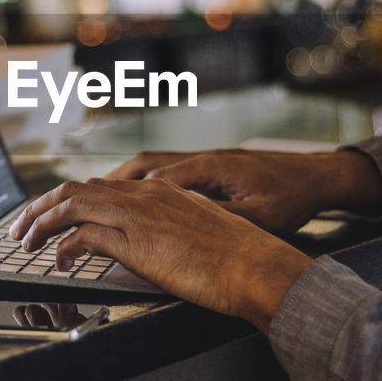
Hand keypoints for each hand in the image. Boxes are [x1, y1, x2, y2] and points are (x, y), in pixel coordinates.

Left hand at [9, 177, 312, 332]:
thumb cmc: (236, 257)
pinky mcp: (135, 241)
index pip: (97, 186)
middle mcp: (143, 195)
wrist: (256, 266)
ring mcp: (137, 216)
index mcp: (157, 191)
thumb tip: (145, 245)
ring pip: (71, 205)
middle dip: (39, 208)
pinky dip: (63, 248)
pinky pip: (83, 237)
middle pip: (74, 189)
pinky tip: (58, 263)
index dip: (66, 200)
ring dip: (41, 223)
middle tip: (21, 229)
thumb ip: (165, 230)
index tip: (49, 216)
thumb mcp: (194, 232)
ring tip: (26, 243)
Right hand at [106, 148, 381, 233]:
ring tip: (85, 203)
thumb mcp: (262, 215)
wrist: (317, 176)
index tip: (81, 218)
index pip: (146, 183)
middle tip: (64, 208)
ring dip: (114, 184)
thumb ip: (221, 216)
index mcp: (207, 170)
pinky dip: (135, 184)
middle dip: (97, 188)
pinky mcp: (205, 169)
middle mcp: (197, 161)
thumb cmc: (293, 197)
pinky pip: (158, 173)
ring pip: (144, 169)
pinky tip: (128, 200)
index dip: (112, 201)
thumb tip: (179, 219)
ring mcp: (200, 162)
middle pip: (134, 171)